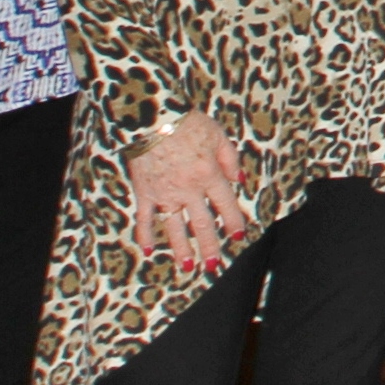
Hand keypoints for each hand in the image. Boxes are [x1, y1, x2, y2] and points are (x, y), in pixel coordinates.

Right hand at [124, 113, 255, 272]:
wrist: (152, 117)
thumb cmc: (188, 123)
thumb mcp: (219, 135)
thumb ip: (231, 160)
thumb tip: (241, 181)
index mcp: (209, 175)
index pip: (226, 205)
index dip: (233, 222)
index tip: (238, 237)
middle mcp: (189, 189)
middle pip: (202, 223)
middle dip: (209, 246)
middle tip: (213, 265)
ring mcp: (165, 193)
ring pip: (174, 227)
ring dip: (181, 248)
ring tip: (187, 267)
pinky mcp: (144, 192)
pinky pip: (144, 218)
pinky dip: (145, 235)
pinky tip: (148, 250)